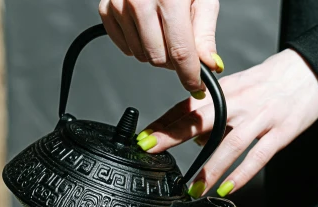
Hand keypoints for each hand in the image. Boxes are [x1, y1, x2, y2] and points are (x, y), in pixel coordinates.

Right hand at [98, 0, 222, 92]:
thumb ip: (205, 33)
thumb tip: (210, 65)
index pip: (180, 53)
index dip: (190, 76)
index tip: (198, 87)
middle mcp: (140, 1)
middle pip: (158, 59)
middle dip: (173, 61)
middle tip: (181, 47)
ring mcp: (119, 4)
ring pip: (140, 56)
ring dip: (155, 52)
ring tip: (164, 31)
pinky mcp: (107, 8)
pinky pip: (124, 47)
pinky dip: (137, 44)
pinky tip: (146, 28)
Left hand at [137, 49, 317, 196]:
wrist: (312, 71)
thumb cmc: (271, 83)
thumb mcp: (239, 91)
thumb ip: (215, 114)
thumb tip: (194, 139)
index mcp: (226, 91)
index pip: (188, 105)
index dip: (164, 122)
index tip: (143, 137)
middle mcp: (240, 102)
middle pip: (201, 119)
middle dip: (173, 134)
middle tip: (151, 149)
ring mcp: (261, 118)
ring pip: (230, 144)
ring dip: (209, 167)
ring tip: (193, 188)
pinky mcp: (281, 132)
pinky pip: (258, 157)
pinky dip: (241, 174)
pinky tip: (227, 189)